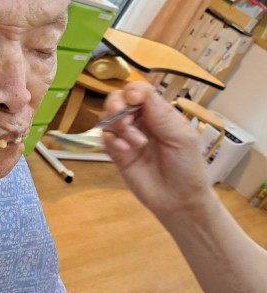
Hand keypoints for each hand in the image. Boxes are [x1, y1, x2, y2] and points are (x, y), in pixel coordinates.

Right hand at [101, 83, 209, 217]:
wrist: (177, 200)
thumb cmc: (186, 167)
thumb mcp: (181, 138)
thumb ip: (160, 115)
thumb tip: (138, 92)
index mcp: (159, 113)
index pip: (140, 91)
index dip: (133, 91)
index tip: (134, 101)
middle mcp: (141, 121)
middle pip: (118, 100)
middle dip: (117, 106)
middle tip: (126, 122)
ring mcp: (127, 137)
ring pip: (108, 118)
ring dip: (117, 126)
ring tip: (135, 144)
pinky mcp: (116, 154)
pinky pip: (105, 139)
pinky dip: (112, 142)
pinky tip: (125, 152)